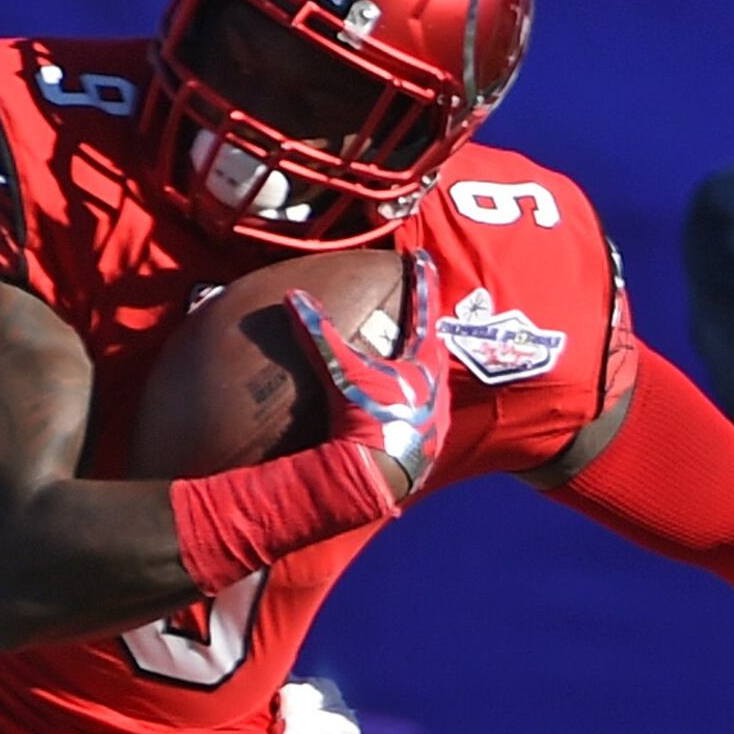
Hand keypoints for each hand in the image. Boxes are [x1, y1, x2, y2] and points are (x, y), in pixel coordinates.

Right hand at [290, 248, 448, 500]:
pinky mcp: (429, 445)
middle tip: (420, 312)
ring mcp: (437, 418)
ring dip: (423, 369)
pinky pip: (426, 413)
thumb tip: (295, 297)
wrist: (376, 476)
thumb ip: (319, 335)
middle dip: (427, 328)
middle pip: (436, 347)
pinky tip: (404, 407)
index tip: (423, 257)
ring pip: (434, 383)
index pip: (425, 310)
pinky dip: (415, 402)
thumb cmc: (366, 419)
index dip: (422, 281)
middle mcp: (439, 389)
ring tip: (412, 360)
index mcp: (424, 364)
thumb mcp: (341, 373)